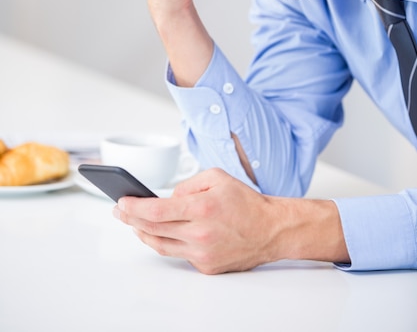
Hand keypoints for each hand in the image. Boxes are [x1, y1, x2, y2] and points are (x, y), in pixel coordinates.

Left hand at [114, 168, 276, 273]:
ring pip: (161, 245)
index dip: (134, 207)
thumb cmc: (245, 201)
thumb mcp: (216, 177)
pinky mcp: (206, 266)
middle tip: (120, 210)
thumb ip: (187, 184)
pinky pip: (178, 253)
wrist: (270, 229)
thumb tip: (167, 198)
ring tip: (133, 222)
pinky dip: (166, 241)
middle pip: (152, 229)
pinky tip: (159, 233)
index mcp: (201, 208)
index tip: (121, 202)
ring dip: (142, 233)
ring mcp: (202, 253)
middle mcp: (200, 233)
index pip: (156, 211)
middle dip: (131, 219)